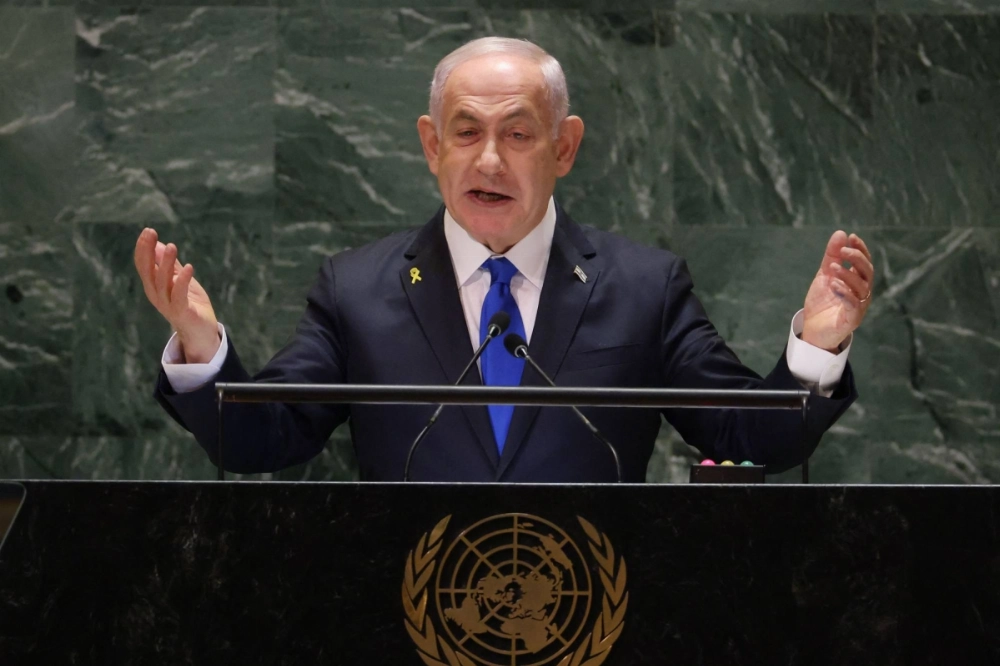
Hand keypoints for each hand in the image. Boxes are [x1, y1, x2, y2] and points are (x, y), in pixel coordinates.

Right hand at [134, 228, 219, 362]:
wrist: (201, 332)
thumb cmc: (190, 304)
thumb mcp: (180, 280)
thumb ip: (170, 265)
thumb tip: (158, 245)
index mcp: (154, 286)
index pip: (143, 265)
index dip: (143, 248)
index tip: (148, 231)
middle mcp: (156, 295)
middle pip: (148, 271)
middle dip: (147, 251)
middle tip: (150, 232)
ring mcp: (167, 304)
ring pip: (163, 282)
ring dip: (166, 263)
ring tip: (171, 246)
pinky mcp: (181, 312)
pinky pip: (179, 295)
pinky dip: (182, 281)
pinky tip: (188, 267)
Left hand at [801, 231, 873, 352]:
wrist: (812, 329)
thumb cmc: (823, 302)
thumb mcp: (825, 275)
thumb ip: (832, 257)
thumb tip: (840, 233)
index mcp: (858, 281)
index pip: (864, 262)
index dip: (860, 249)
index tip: (851, 237)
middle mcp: (862, 293)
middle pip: (867, 272)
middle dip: (857, 259)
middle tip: (843, 251)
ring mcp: (859, 306)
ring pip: (861, 287)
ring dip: (848, 275)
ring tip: (833, 267)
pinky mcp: (852, 319)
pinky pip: (853, 305)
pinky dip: (845, 293)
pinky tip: (834, 285)